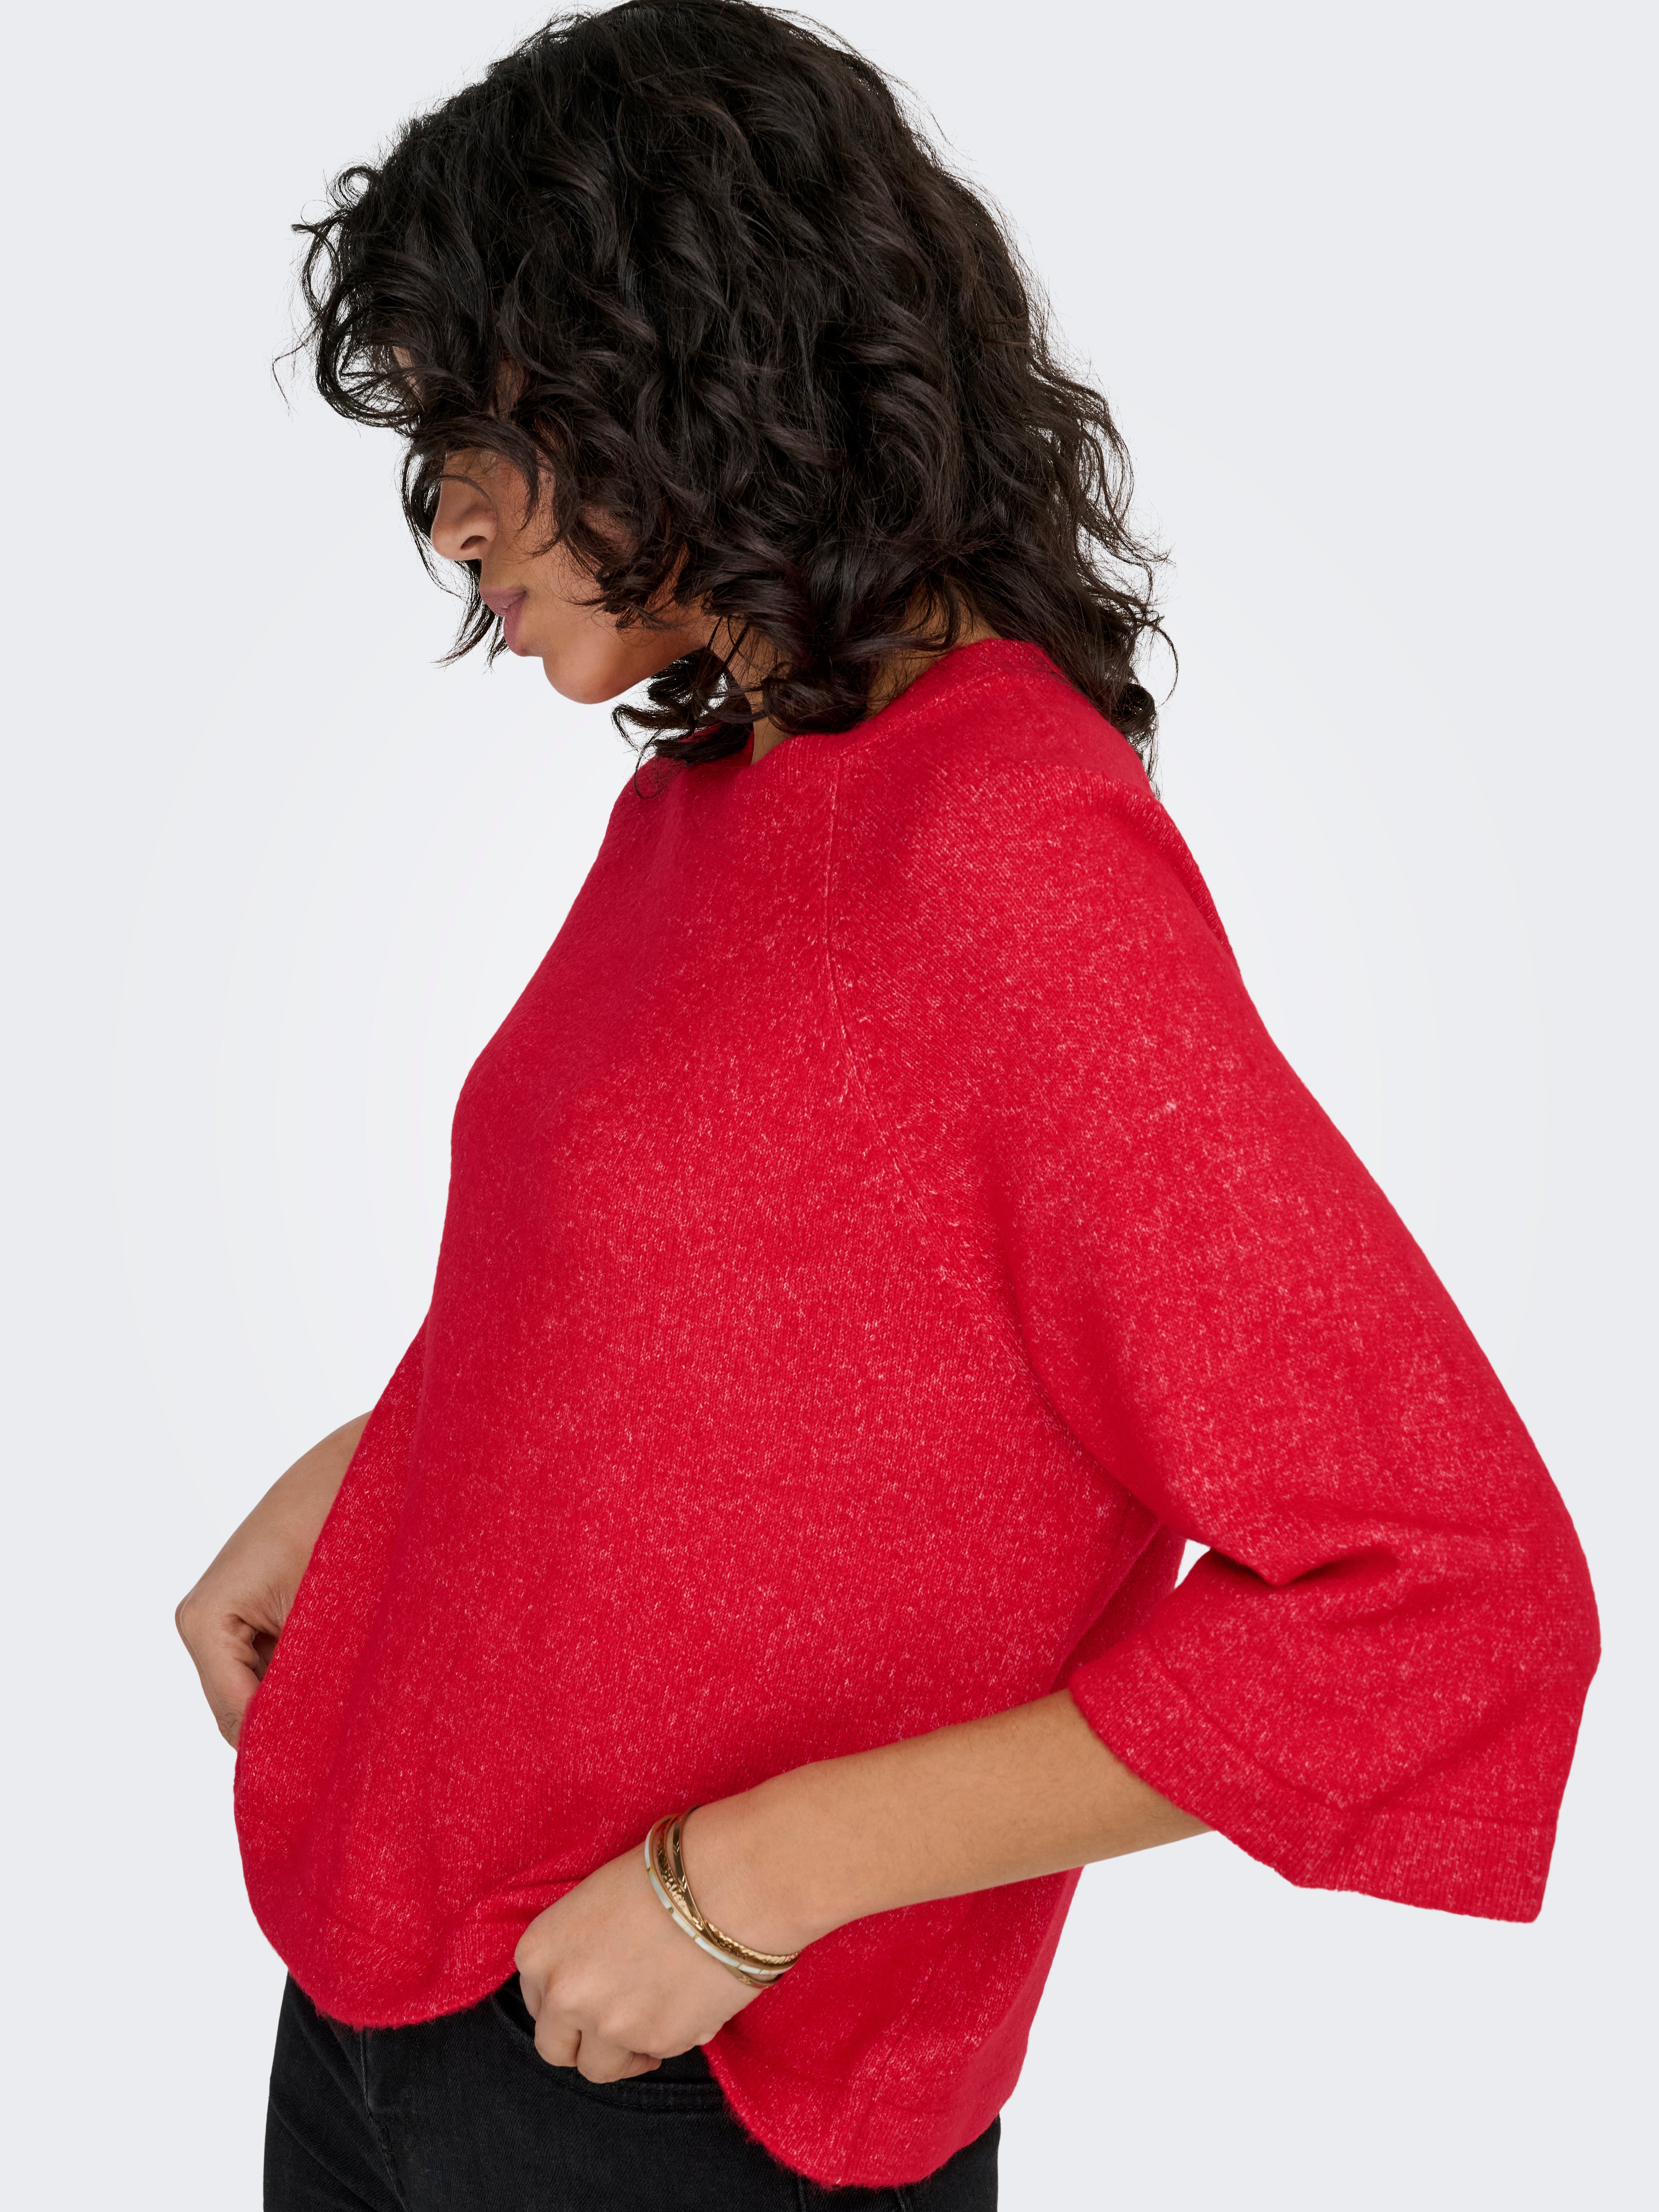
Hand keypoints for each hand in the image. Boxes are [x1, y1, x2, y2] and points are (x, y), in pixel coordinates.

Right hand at [175, 1415, 366, 1745]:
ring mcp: (230, 1619)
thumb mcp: (327, 1608)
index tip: (337, 1772)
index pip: (238, 1718)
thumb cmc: (346, 1517)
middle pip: (246, 1715)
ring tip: (363, 1710)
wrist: (371, 1459)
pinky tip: (356, 1677)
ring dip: (309, 1707)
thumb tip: (309, 1750)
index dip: (285, 1750)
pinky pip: (282, 1667)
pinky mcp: (260, 1612)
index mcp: (206, 1620)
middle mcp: (206, 1623)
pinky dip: (314, 1678)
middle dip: (297, 1732)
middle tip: (358, 1752)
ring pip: (266, 1695)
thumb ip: (310, 1679)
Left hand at [512, 1840, 764, 2081]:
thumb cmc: (664, 1875)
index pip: (536, 2001)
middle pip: (556, 2047)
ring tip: (653, 2022)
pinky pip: (651, 2055)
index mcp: (540, 1951)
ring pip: (599, 2068)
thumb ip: (577, 1952)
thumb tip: (590, 1989)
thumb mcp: (596, 1902)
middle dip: (583, 2040)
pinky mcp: (653, 2043)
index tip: (591, 1995)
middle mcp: (563, 1994)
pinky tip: (687, 2005)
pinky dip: (666, 2040)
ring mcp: (606, 2025)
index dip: (566, 1999)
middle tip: (615, 2023)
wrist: (726, 1883)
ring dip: (621, 2053)